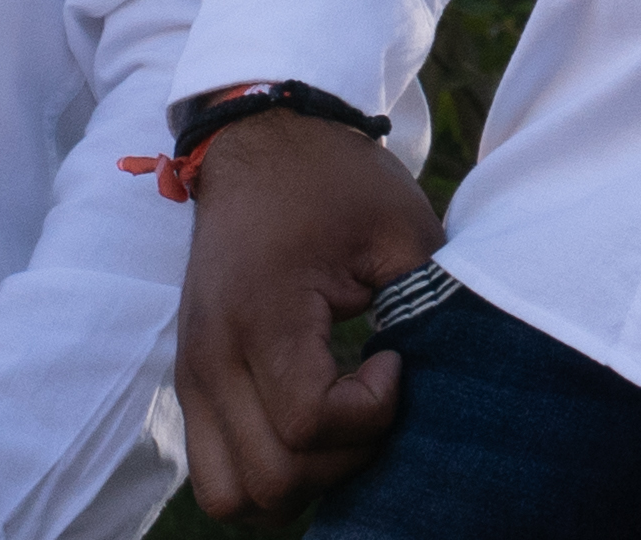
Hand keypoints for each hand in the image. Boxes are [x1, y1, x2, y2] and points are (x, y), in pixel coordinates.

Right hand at [175, 109, 444, 517]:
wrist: (259, 144)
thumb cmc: (336, 182)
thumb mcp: (399, 228)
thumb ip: (426, 302)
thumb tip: (447, 376)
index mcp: (264, 318)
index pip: (309, 425)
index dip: (372, 413)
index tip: (395, 360)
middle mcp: (212, 362)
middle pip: (270, 481)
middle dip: (341, 460)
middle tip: (377, 401)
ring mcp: (194, 379)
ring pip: (233, 496)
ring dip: (298, 480)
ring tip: (345, 422)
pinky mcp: (193, 383)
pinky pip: (218, 472)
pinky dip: (269, 469)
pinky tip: (315, 420)